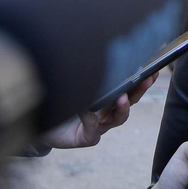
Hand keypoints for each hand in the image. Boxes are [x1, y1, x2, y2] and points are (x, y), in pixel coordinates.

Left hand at [40, 74, 155, 148]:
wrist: (36, 123)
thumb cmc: (54, 101)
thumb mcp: (69, 84)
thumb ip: (80, 73)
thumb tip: (89, 51)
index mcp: (105, 97)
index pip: (127, 86)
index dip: (141, 79)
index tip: (151, 69)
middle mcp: (105, 111)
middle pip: (129, 100)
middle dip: (140, 90)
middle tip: (147, 78)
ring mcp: (98, 126)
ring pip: (118, 118)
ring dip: (123, 108)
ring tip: (123, 98)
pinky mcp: (87, 138)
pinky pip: (93, 128)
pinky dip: (90, 117)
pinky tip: (85, 109)